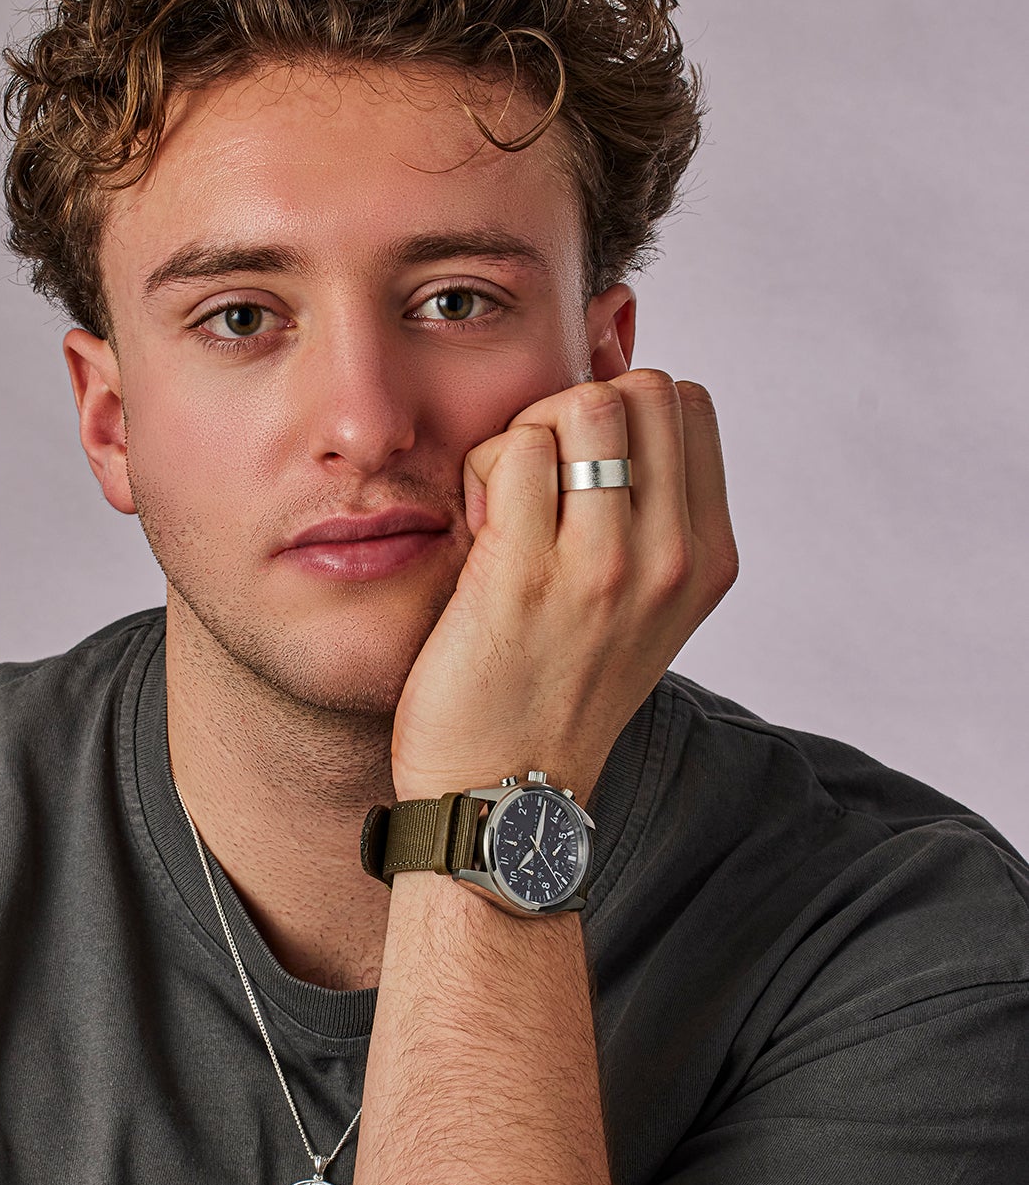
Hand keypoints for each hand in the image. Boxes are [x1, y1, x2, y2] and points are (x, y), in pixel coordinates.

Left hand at [391, 371, 737, 801]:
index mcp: (708, 558)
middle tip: (539, 484)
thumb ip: (645, 512)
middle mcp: (673, 559)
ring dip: (527, 436)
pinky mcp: (526, 577)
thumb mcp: (638, 603)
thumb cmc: (553, 688)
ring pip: (581, 405)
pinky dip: (484, 470)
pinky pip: (514, 448)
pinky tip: (477, 530)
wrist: (508, 796)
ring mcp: (604, 568)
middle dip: (575, 412)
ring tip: (508, 505)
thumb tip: (610, 397)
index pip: (685, 405)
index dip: (620, 418)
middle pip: (639, 389)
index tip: (581, 482)